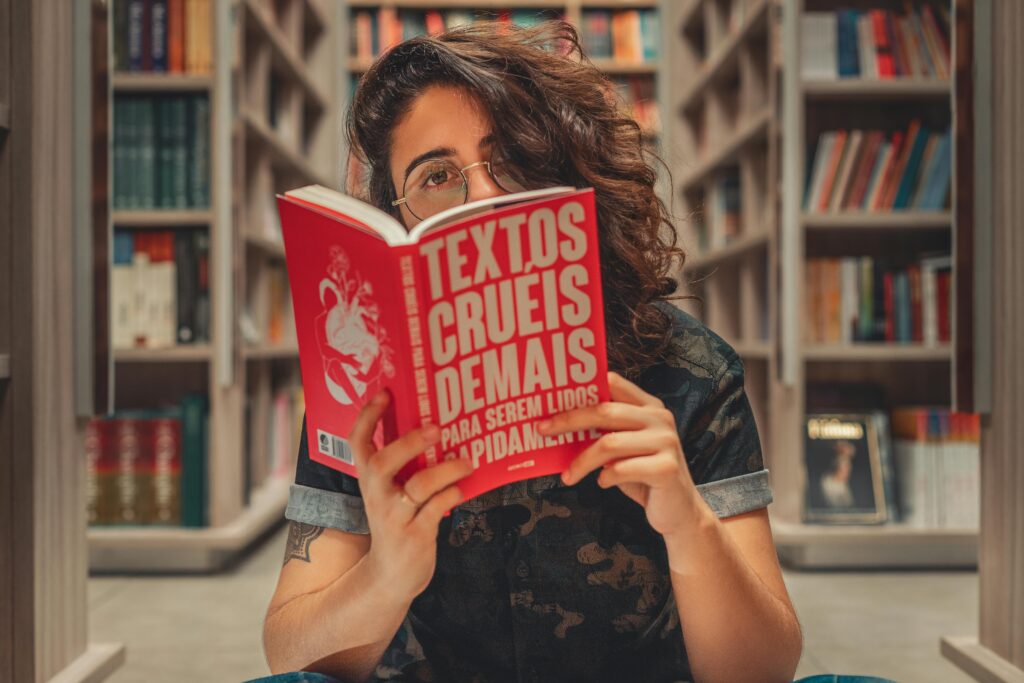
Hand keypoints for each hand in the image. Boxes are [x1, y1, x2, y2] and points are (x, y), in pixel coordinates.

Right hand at [349, 390, 472, 600]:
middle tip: (436, 428)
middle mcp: (377, 496)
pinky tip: (462, 488)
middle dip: (409, 442)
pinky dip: (452, 495)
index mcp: (369, 480)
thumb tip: (434, 428)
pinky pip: (436, 509)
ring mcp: (396, 517)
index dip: (368, 416)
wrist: (391, 576)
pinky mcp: (416, 536)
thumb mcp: (389, 494)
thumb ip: (402, 467)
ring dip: (446, 469)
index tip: (385, 393)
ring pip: (418, 486)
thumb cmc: (397, 523)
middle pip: (382, 462)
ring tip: (468, 460)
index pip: (358, 443)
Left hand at [537, 372, 705, 538]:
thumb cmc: (643, 477)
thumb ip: (605, 431)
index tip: (552, 399)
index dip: (582, 389)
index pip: (613, 383)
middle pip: (605, 411)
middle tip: (543, 431)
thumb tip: (559, 425)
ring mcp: (666, 442)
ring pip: (609, 444)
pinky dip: (605, 477)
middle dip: (569, 420)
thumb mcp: (624, 448)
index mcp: (649, 406)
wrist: (679, 511)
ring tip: (569, 475)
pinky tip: (602, 482)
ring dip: (582, 461)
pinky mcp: (666, 468)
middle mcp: (660, 418)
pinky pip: (621, 468)